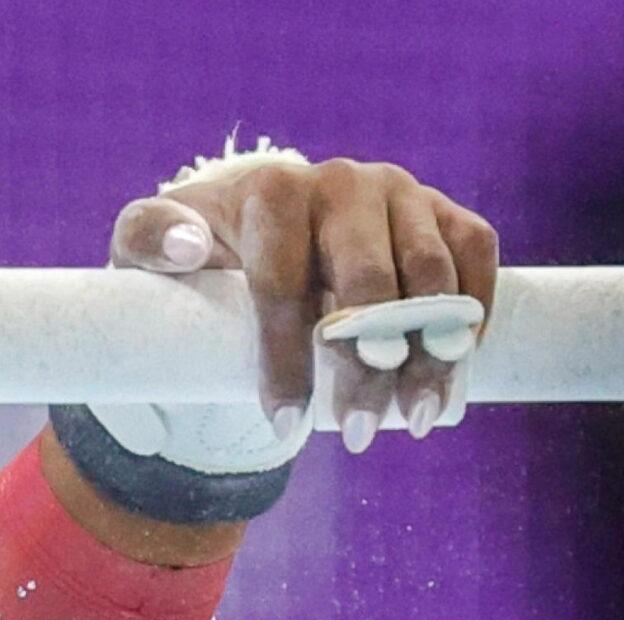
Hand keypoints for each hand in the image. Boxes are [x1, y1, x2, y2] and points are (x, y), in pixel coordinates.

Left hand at [108, 144, 500, 452]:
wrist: (260, 224)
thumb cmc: (204, 252)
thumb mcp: (152, 245)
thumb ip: (148, 240)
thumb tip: (192, 249)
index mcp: (273, 193)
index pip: (284, 284)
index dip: (287, 360)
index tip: (286, 423)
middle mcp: (341, 183)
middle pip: (365, 284)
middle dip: (366, 366)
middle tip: (359, 432)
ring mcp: (398, 192)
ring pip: (429, 275)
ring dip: (430, 353)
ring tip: (416, 418)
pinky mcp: (440, 208)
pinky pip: (475, 252)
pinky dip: (474, 308)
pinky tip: (459, 364)